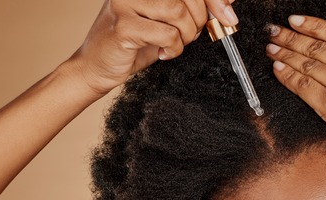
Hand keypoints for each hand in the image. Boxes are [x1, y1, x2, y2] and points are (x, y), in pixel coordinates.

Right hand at [68, 0, 238, 96]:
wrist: (96, 67)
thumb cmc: (134, 44)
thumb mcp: (168, 21)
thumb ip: (192, 8)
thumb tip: (228, 2)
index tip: (229, 16)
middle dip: (198, 20)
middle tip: (188, 36)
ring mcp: (125, 2)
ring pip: (178, 12)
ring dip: (185, 35)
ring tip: (174, 44)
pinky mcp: (123, 26)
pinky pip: (167, 34)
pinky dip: (173, 48)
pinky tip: (162, 53)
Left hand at [266, 15, 325, 176]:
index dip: (313, 25)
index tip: (297, 21)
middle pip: (316, 46)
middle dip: (291, 37)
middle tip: (273, 32)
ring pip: (306, 64)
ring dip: (284, 54)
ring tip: (271, 48)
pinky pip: (303, 87)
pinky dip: (287, 76)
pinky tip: (277, 69)